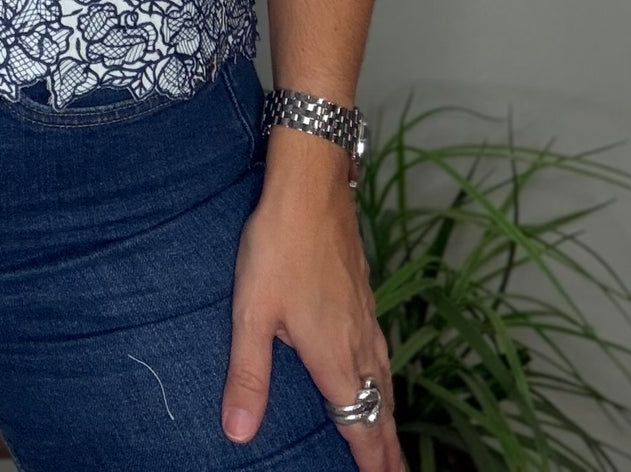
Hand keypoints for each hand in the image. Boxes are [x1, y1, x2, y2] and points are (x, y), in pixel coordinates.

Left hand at [220, 163, 405, 470]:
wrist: (312, 186)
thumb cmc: (279, 246)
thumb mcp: (251, 311)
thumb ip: (248, 375)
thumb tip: (238, 433)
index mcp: (334, 356)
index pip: (359, 423)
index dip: (371, 460)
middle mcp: (358, 342)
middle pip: (381, 407)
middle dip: (388, 447)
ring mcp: (365, 315)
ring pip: (386, 377)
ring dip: (389, 414)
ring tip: (391, 438)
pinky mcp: (364, 292)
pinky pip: (382, 350)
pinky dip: (386, 377)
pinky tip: (378, 369)